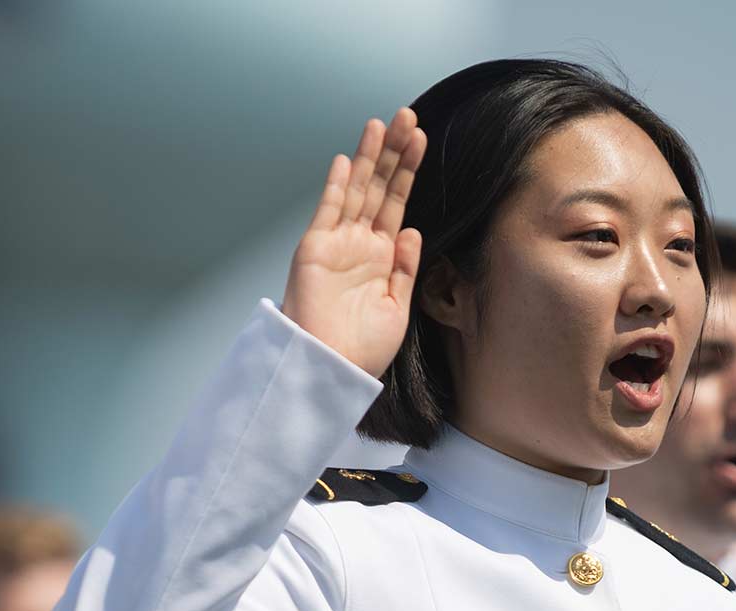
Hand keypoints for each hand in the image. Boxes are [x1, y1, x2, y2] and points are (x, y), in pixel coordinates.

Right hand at [280, 108, 427, 377]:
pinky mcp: (314, 249)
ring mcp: (335, 244)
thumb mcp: (397, 307)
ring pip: (355, 190)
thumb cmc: (362, 349)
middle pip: (378, 187)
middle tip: (407, 116)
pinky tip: (346, 159)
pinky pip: (328, 210)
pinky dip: (336, 185)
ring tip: (382, 123)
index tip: (421, 139)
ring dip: (368, 156)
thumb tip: (412, 231)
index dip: (408, 171)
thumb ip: (405, 268)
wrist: (331, 369)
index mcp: (379, 257)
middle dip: (392, 152)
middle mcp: (358, 244)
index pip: (396, 203)